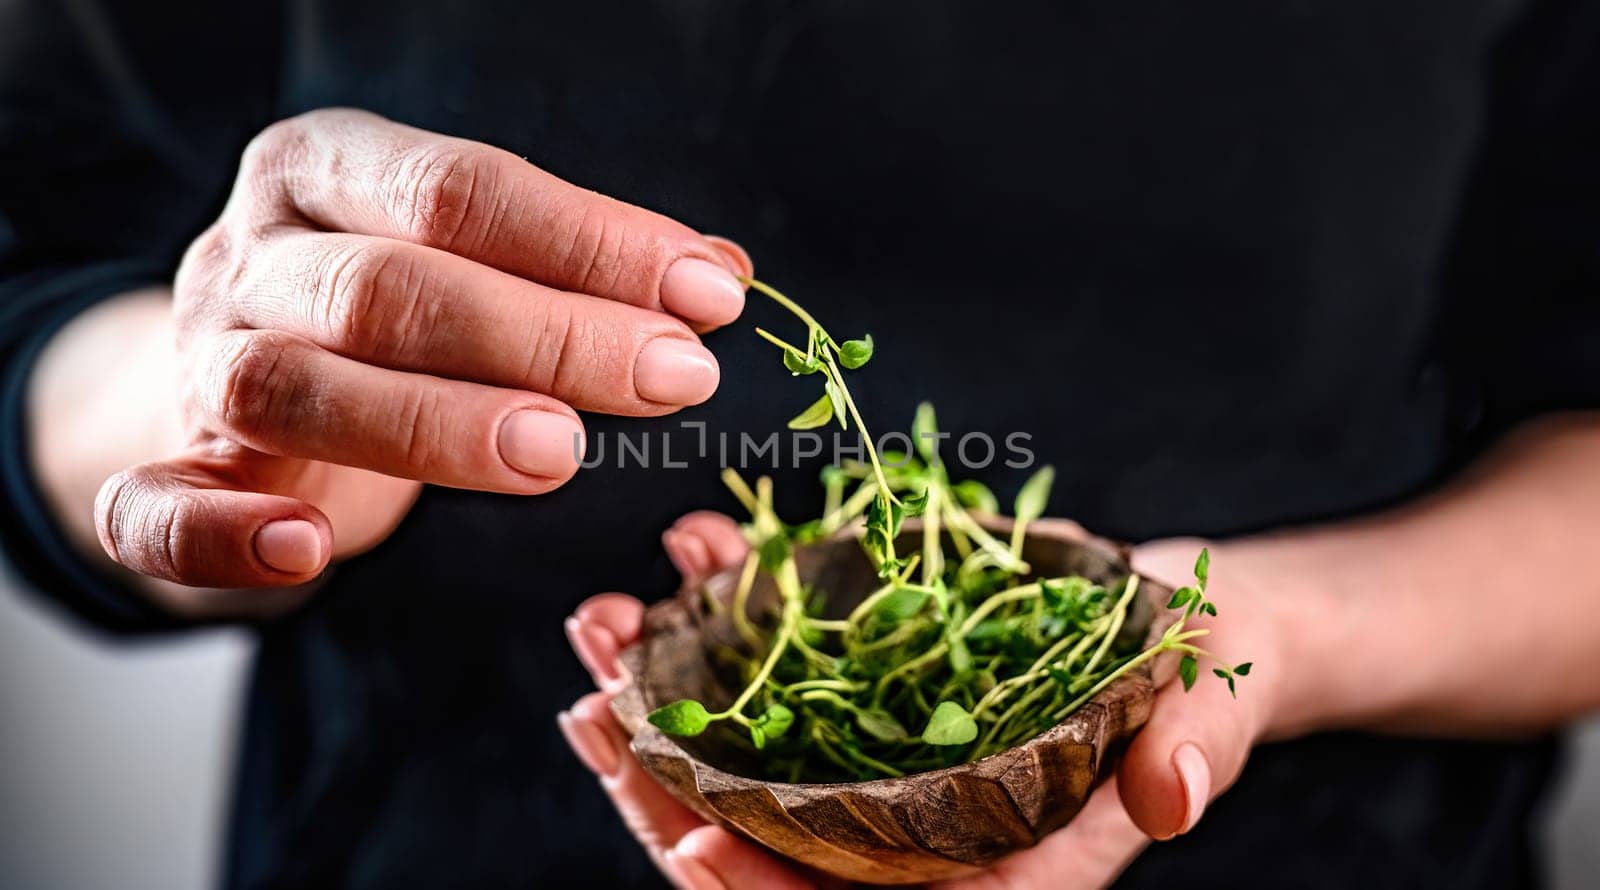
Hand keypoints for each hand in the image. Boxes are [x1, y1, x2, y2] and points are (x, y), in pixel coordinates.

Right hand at [89, 108, 751, 603]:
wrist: (232, 374)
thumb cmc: (384, 307)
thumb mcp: (470, 257)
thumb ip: (574, 266)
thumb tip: (719, 280)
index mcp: (326, 172)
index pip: (461, 189)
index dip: (593, 243)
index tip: (710, 298)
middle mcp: (253, 255)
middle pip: (390, 287)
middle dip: (547, 333)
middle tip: (674, 377)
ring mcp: (199, 362)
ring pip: (295, 385)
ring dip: (435, 423)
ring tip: (560, 452)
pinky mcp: (168, 470)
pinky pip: (158, 508)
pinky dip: (225, 535)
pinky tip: (309, 551)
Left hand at [562, 521, 1293, 888]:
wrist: (1190, 621)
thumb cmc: (1212, 675)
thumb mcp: (1215, 705)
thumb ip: (1194, 752)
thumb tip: (1173, 800)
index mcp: (999, 860)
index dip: (777, 884)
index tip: (691, 835)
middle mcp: (922, 820)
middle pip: (771, 836)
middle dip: (667, 783)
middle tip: (590, 708)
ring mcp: (886, 752)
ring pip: (752, 752)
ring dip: (667, 691)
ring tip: (601, 621)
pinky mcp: (873, 683)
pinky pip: (781, 669)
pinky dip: (728, 612)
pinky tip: (693, 548)